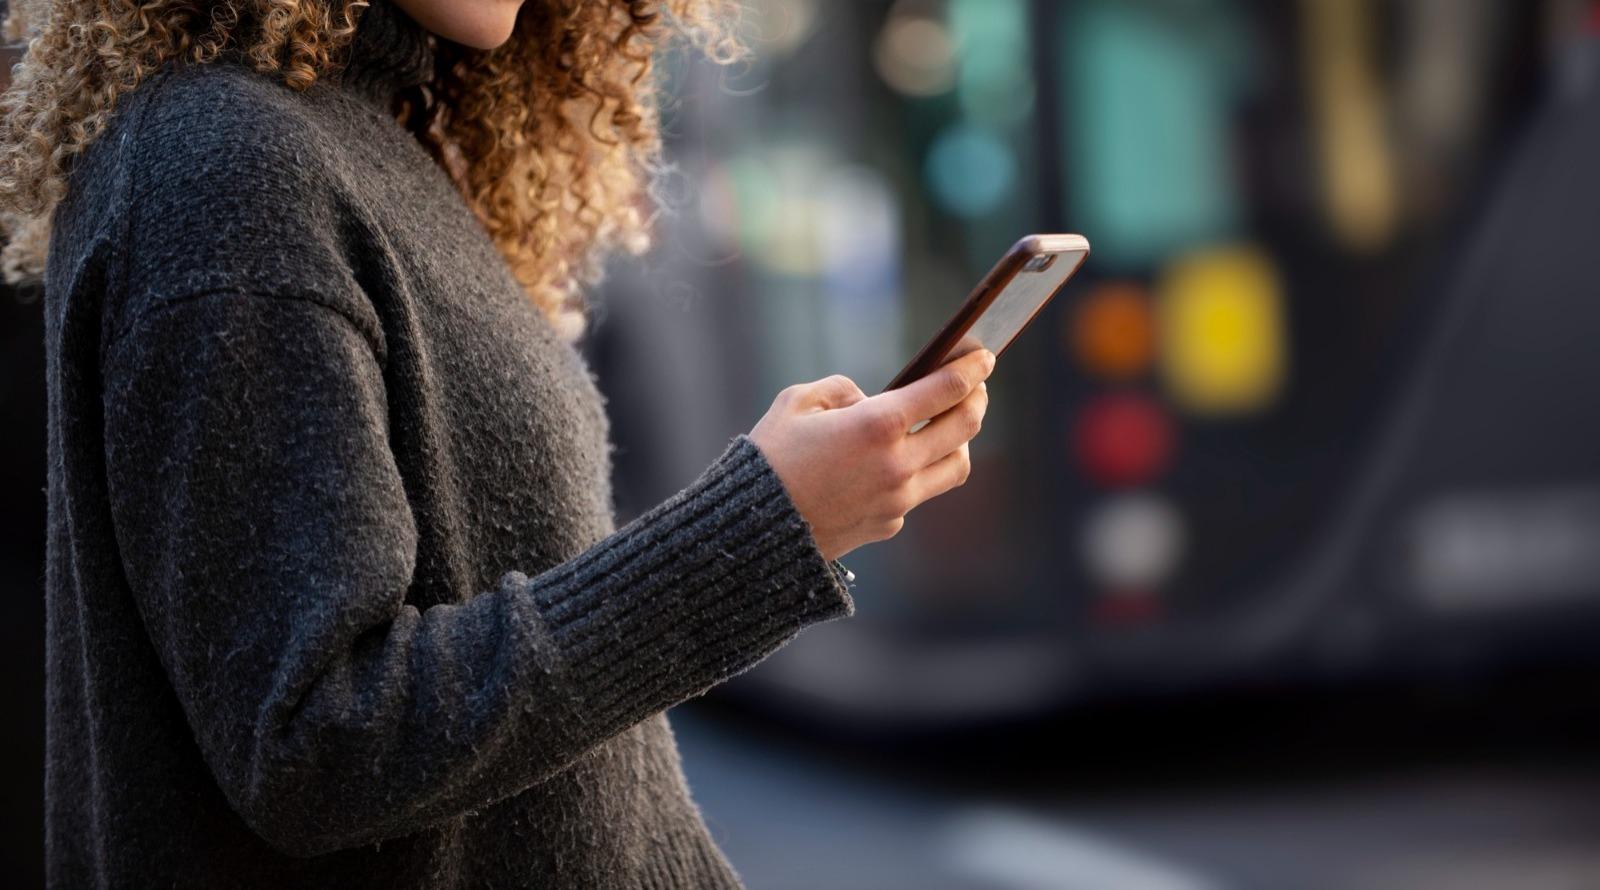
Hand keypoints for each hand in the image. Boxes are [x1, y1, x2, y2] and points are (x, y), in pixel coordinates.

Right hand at [748, 349, 994, 561]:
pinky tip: (900, 461)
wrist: (752, 531)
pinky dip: (919, 471)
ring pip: (956, 466)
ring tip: (948, 425)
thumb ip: (841, 390)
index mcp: (877, 425)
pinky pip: (920, 492)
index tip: (984, 357)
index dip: (973, 368)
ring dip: (960, 441)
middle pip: (966, 427)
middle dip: (977, 399)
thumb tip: (869, 399)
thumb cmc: (770, 459)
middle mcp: (897, 464)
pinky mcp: (889, 524)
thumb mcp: (796, 403)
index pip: (947, 390)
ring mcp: (898, 499)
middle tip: (976, 386)